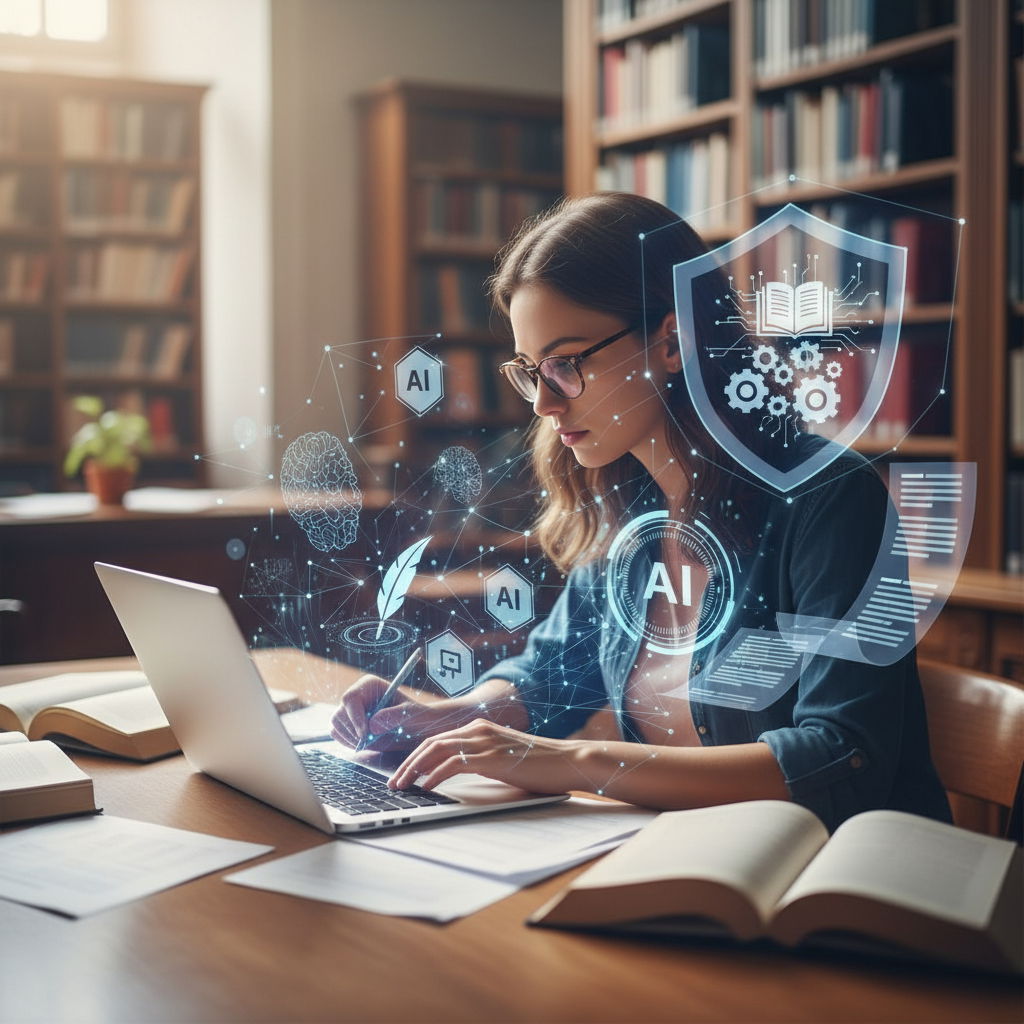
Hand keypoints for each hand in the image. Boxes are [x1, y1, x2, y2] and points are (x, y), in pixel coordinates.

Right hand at [330, 674, 459, 751]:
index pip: (350, 698)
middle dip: (354, 732)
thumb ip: (393, 716)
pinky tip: (365, 744)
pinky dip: (348, 743)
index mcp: (368, 685)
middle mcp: (356, 695)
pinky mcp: (347, 724)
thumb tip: (372, 725)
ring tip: (372, 742)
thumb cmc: (415, 716)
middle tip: (371, 742)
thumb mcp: (409, 714)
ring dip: (351, 739)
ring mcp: (349, 710)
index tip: (365, 734)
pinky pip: (336, 734)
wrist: (415, 728)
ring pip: (336, 726)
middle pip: (339, 715)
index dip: (355, 717)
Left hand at [387, 718, 582, 793]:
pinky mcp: (491, 756)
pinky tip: (426, 787)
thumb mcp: (502, 758)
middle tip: (393, 781)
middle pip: (430, 743)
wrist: (567, 760)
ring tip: (401, 786)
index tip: (401, 771)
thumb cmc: (539, 764)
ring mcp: (484, 741)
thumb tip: (455, 775)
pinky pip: (453, 763)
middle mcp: (478, 729)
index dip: (415, 755)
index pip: (437, 738)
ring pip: (436, 750)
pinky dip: (435, 775)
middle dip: (407, 763)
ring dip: (414, 769)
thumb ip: (480, 760)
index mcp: (479, 728)